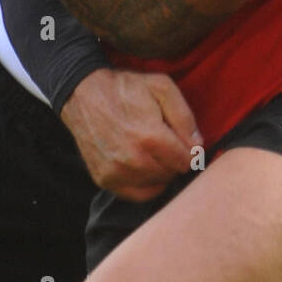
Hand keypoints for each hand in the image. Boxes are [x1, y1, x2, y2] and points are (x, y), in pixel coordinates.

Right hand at [60, 69, 200, 201]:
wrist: (83, 94)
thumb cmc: (125, 88)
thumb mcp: (162, 87)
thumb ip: (185, 116)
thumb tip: (198, 145)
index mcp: (151, 137)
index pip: (187, 161)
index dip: (190, 151)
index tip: (184, 141)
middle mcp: (134, 160)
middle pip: (172, 174)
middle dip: (175, 160)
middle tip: (167, 144)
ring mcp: (117, 172)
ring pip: (156, 185)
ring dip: (161, 171)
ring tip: (153, 151)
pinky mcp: (105, 180)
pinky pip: (137, 194)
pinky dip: (146, 184)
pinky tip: (144, 166)